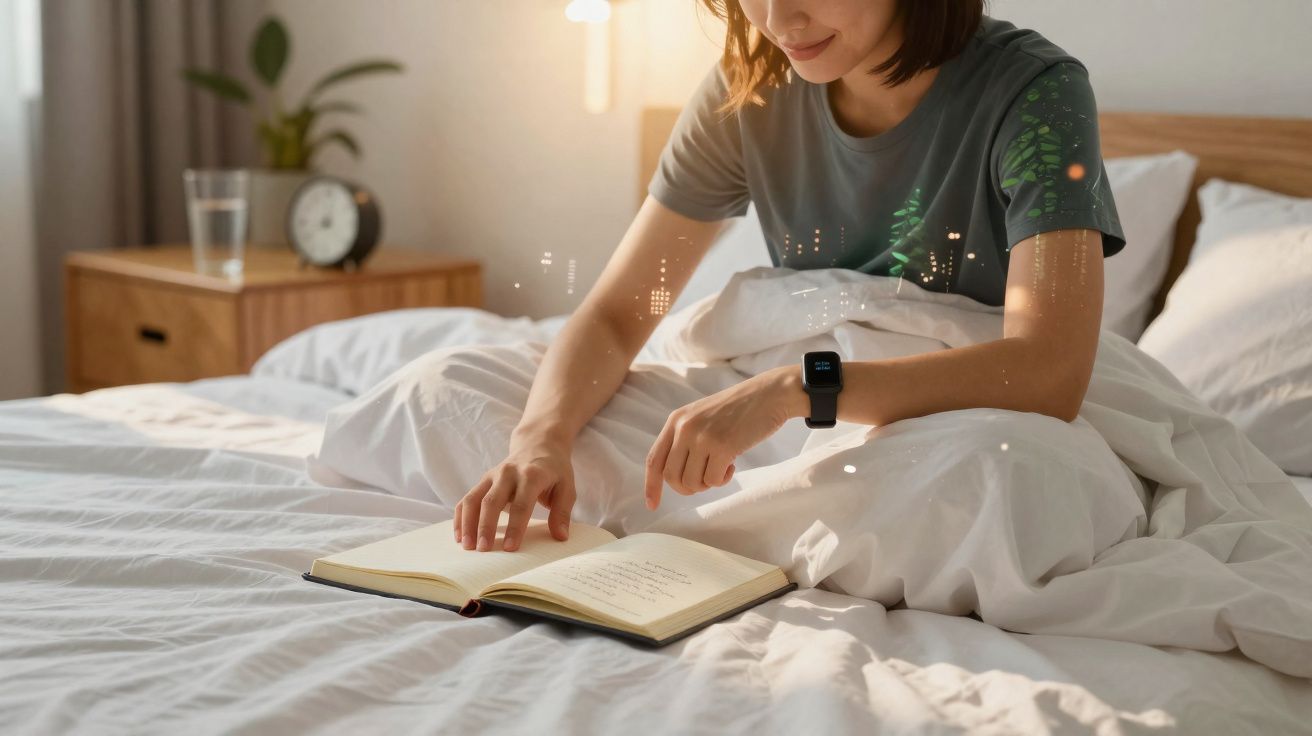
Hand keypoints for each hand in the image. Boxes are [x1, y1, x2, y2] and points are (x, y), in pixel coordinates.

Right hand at [455, 435, 576, 551]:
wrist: (538, 444)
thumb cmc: (554, 470)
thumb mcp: (567, 487)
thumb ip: (563, 512)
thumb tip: (560, 537)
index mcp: (532, 475)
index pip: (522, 504)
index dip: (515, 527)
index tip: (509, 548)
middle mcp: (508, 473)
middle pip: (491, 501)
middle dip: (485, 526)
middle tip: (483, 550)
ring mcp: (493, 476)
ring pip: (473, 499)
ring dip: (467, 523)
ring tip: (467, 546)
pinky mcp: (484, 480)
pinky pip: (467, 498)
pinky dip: (460, 517)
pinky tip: (460, 536)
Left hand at [644, 366, 806, 509]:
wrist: (769, 394)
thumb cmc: (738, 410)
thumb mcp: (701, 416)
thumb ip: (684, 438)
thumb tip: (675, 476)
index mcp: (676, 420)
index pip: (654, 460)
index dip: (651, 485)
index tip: (652, 505)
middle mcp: (684, 428)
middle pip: (671, 477)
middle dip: (687, 488)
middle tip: (705, 481)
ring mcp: (702, 437)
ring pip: (692, 482)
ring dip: (707, 483)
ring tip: (722, 468)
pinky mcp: (723, 446)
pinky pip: (713, 480)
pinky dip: (722, 480)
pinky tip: (732, 465)